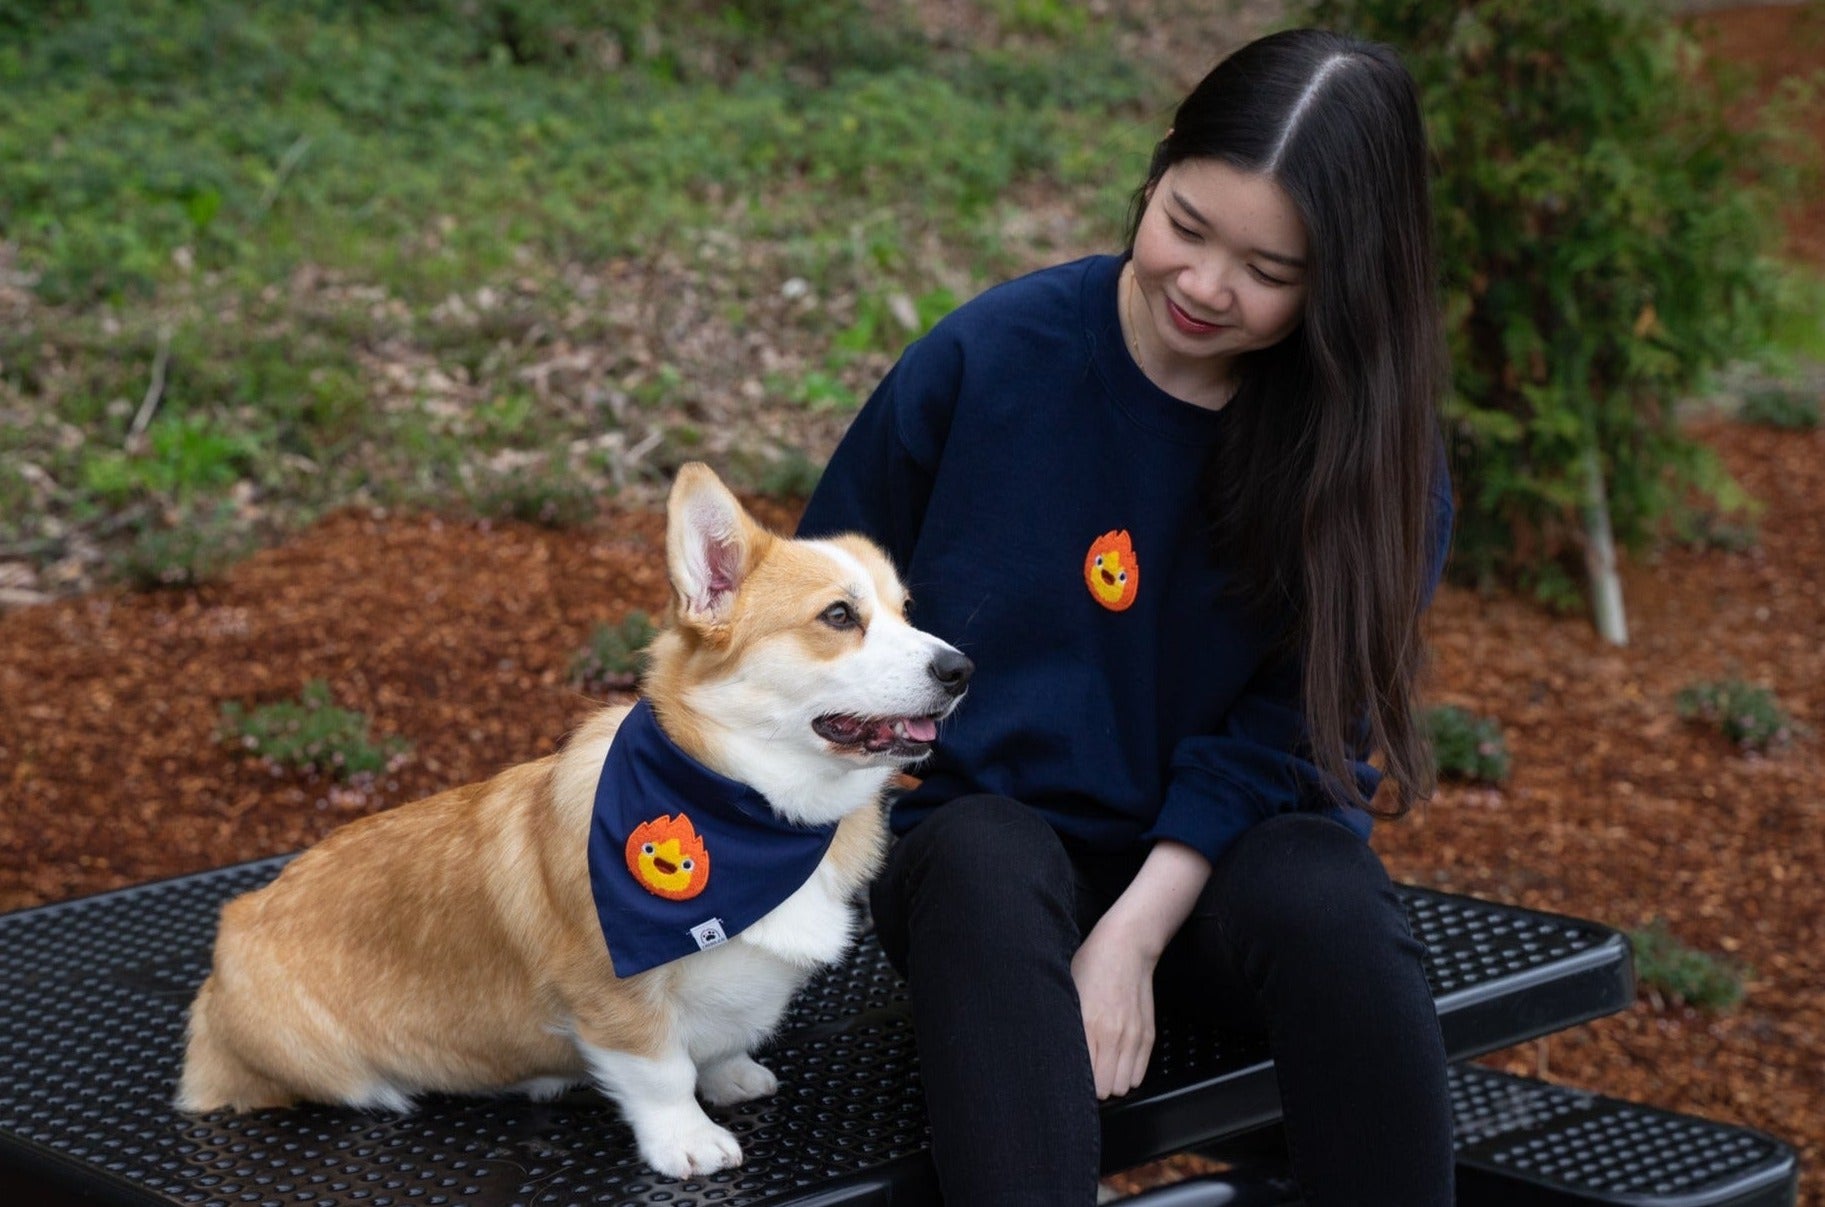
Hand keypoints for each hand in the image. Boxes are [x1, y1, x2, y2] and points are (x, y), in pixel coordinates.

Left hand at [1071, 917, 1158, 1099]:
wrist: (1126, 946)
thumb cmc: (1090, 965)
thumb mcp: (1067, 991)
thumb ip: (1065, 1025)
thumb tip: (1055, 1053)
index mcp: (1089, 1025)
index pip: (1085, 1078)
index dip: (1076, 1083)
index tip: (1068, 1078)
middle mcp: (1114, 1036)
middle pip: (1106, 1090)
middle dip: (1094, 1088)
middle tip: (1084, 1075)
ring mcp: (1133, 1036)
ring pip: (1124, 1086)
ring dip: (1112, 1083)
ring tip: (1100, 1070)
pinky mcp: (1147, 1034)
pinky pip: (1139, 1074)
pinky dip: (1128, 1075)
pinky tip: (1116, 1063)